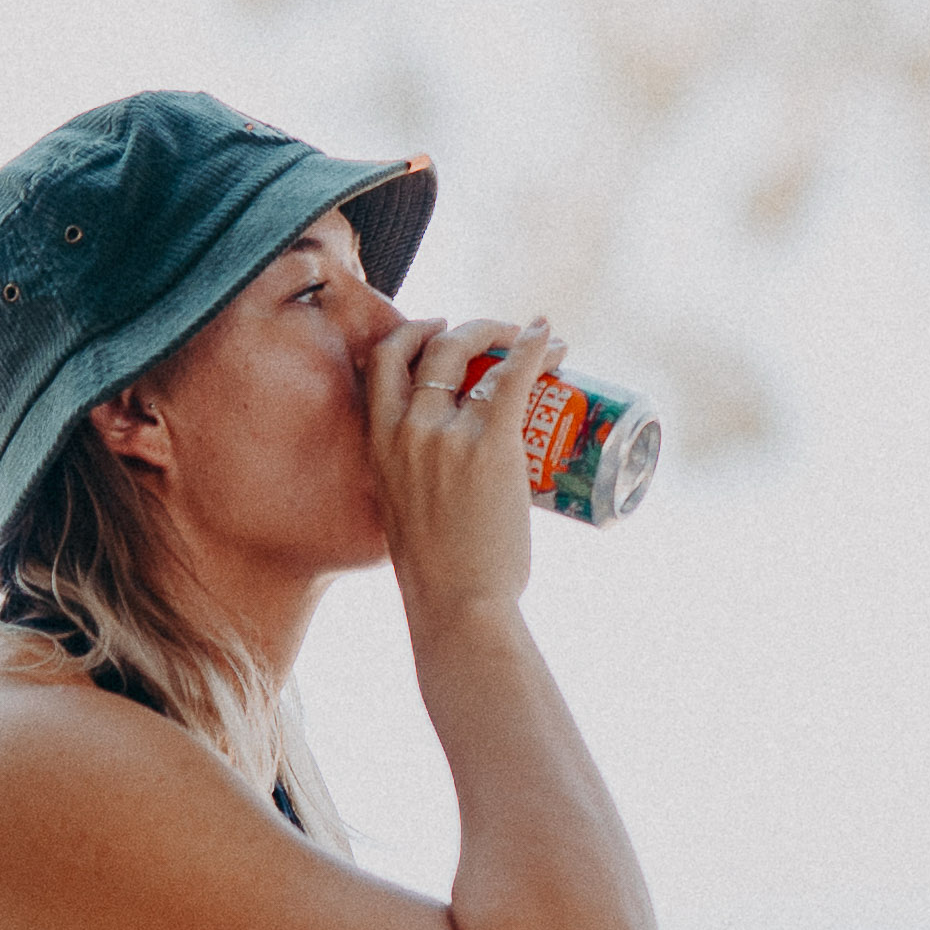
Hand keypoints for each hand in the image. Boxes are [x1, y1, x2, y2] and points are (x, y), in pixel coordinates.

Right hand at [366, 310, 564, 618]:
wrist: (458, 602)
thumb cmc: (438, 573)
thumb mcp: (402, 509)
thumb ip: (412, 479)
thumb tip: (445, 474)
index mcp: (377, 443)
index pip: (381, 362)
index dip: (410, 334)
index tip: (436, 329)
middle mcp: (406, 428)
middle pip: (429, 345)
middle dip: (465, 327)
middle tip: (495, 333)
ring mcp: (447, 433)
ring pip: (471, 354)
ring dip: (506, 334)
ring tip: (535, 339)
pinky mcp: (491, 444)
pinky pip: (515, 376)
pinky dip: (536, 348)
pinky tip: (552, 338)